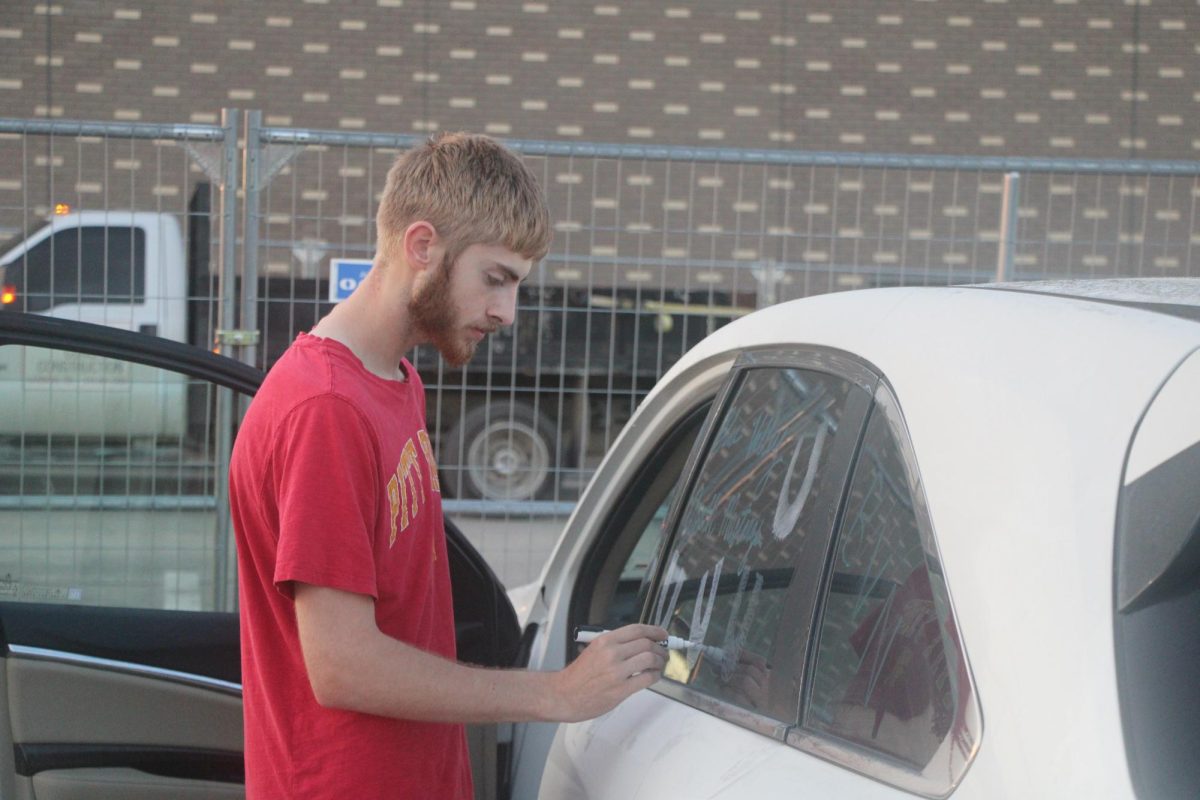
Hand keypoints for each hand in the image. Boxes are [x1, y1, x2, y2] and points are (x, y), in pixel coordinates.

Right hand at [548, 624, 667, 721]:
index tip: (662, 634)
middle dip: (660, 648)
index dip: (655, 630)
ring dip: (660, 661)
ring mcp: (617, 672)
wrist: (564, 695)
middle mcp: (611, 653)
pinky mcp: (621, 689)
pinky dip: (655, 675)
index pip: (637, 629)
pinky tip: (653, 676)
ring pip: (650, 659)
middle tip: (663, 652)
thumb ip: (615, 645)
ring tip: (660, 665)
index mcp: (604, 641)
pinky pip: (647, 678)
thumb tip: (640, 642)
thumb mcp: (593, 650)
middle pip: (647, 644)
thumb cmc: (578, 676)